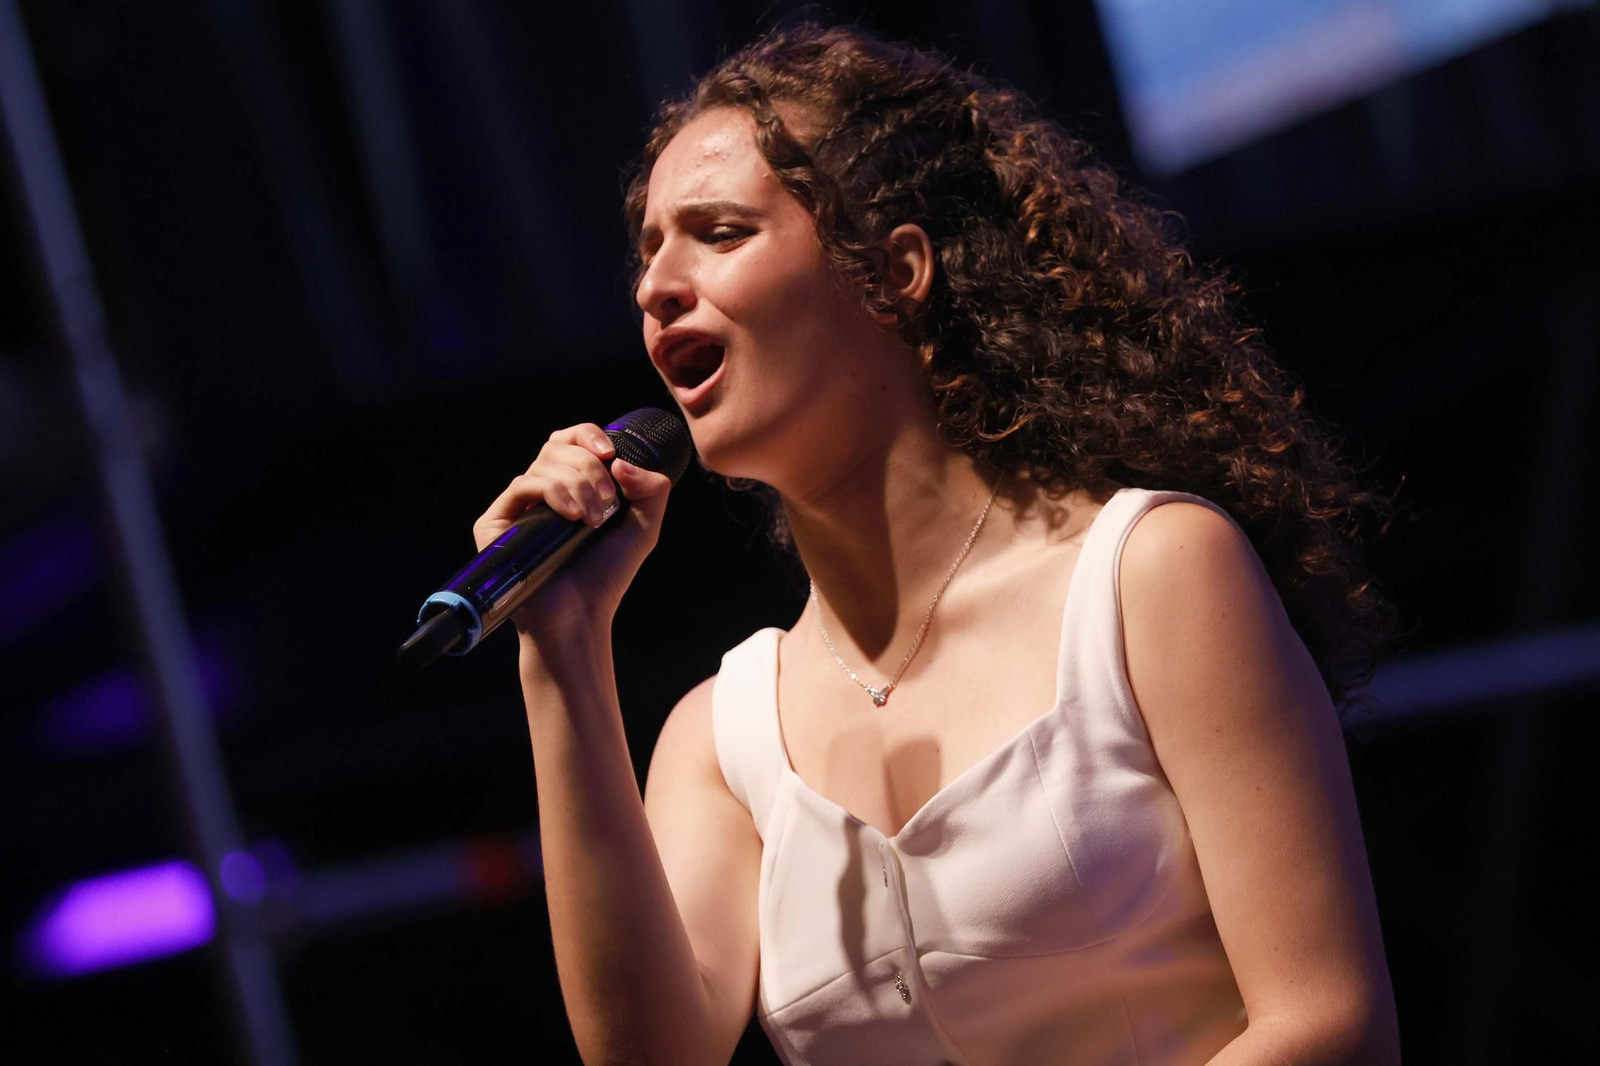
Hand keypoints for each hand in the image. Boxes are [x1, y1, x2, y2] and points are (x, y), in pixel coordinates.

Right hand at [472, 422, 673, 643]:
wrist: (579, 616)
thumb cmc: (605, 576)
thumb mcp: (643, 528)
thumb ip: (651, 489)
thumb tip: (621, 461)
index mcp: (570, 486)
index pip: (571, 440)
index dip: (589, 435)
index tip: (610, 453)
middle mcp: (540, 492)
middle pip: (558, 445)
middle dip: (590, 467)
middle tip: (607, 502)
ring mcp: (517, 507)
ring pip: (543, 463)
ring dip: (578, 485)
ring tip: (592, 521)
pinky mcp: (494, 523)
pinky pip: (522, 485)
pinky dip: (552, 492)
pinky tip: (571, 517)